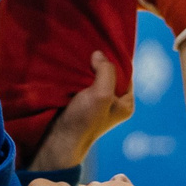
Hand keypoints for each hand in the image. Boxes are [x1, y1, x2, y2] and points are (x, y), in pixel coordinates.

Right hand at [25, 49, 133, 171]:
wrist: (59, 139)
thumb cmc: (85, 120)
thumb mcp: (102, 94)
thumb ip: (106, 71)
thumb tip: (99, 54)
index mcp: (126, 103)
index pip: (126, 73)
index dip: (115, 60)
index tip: (103, 46)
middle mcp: (114, 103)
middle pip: (110, 74)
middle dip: (100, 63)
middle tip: (90, 48)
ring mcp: (98, 103)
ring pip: (95, 77)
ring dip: (88, 68)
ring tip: (81, 54)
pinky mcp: (82, 102)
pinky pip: (84, 83)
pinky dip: (79, 74)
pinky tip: (73, 66)